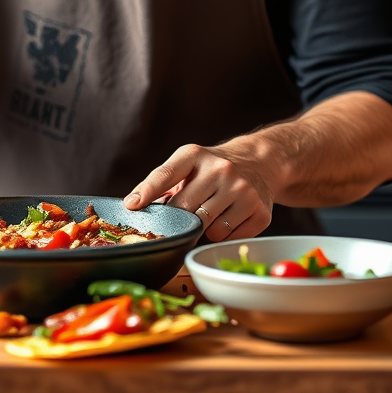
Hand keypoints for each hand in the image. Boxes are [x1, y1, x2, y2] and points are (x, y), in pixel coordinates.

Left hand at [123, 143, 275, 241]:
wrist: (258, 162)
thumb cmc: (212, 168)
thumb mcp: (188, 164)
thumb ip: (162, 183)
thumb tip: (132, 205)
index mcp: (195, 155)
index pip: (165, 174)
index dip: (147, 192)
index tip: (131, 206)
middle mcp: (221, 169)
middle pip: (184, 209)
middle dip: (179, 219)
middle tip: (182, 219)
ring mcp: (243, 190)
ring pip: (208, 229)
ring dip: (203, 229)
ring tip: (211, 213)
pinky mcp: (260, 211)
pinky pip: (228, 237)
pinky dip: (224, 234)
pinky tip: (229, 217)